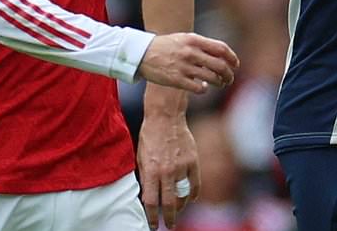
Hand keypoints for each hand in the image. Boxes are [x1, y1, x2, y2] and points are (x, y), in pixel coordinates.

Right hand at [138, 33, 238, 93]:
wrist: (141, 54)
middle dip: (229, 74)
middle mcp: (190, 52)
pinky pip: (199, 88)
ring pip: (212, 78)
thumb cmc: (165, 46)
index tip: (235, 65)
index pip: (221, 49)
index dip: (232, 58)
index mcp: (194, 40)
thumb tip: (221, 54)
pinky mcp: (177, 80)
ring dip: (220, 83)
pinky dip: (204, 89)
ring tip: (219, 84)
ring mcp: (184, 67)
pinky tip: (203, 87)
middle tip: (229, 79)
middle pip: (220, 65)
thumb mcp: (183, 39)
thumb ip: (202, 44)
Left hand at [138, 90, 198, 229]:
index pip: (151, 202)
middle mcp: (166, 171)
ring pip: (183, 195)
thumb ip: (145, 177)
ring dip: (181, 206)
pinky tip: (190, 198)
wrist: (165, 116)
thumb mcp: (140, 157)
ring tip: (178, 210)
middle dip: (169, 218)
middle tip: (169, 225)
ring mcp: (181, 166)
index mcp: (151, 170)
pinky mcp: (193, 161)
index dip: (152, 217)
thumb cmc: (150, 136)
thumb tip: (147, 197)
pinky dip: (193, 194)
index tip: (154, 225)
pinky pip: (196, 184)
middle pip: (169, 203)